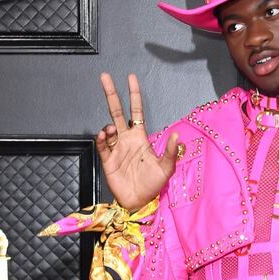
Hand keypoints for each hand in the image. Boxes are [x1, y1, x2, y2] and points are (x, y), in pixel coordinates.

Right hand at [95, 73, 179, 211]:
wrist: (139, 203)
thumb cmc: (153, 186)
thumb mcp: (166, 168)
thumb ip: (170, 152)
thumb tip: (176, 135)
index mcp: (140, 137)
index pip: (136, 111)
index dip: (134, 94)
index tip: (130, 78)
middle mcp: (126, 139)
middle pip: (117, 111)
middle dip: (111, 94)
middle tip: (105, 76)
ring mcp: (116, 148)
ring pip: (108, 128)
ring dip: (109, 126)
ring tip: (111, 130)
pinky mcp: (107, 160)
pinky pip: (102, 144)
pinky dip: (102, 138)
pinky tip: (105, 135)